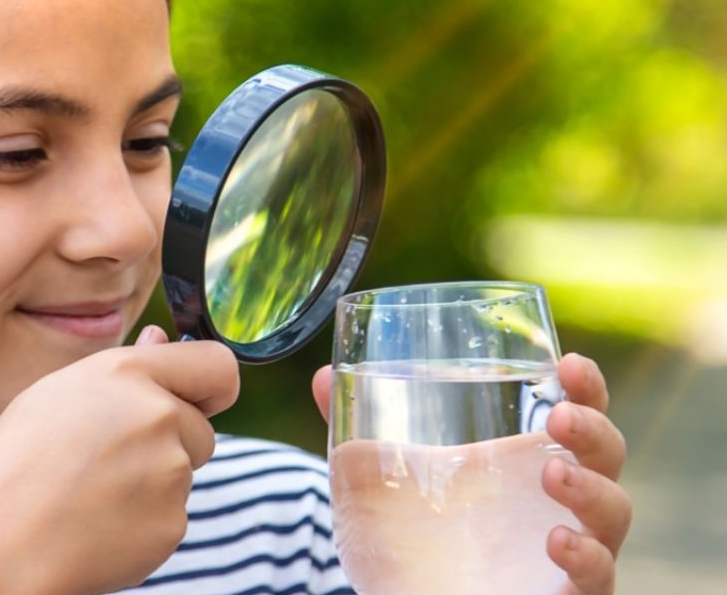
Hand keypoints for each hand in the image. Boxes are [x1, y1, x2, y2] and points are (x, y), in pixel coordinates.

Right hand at [0, 326, 239, 594]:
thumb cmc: (11, 465)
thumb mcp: (53, 395)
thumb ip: (120, 370)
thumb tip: (161, 338)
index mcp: (126, 374)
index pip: (217, 366)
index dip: (210, 386)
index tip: (197, 400)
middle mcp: (158, 416)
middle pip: (201, 429)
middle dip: (172, 443)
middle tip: (107, 462)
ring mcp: (170, 473)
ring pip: (182, 476)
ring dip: (152, 484)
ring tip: (88, 495)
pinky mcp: (171, 525)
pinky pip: (169, 519)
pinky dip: (142, 524)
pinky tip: (95, 525)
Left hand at [311, 353, 631, 594]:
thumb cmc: (410, 545)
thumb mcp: (377, 485)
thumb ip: (355, 433)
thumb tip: (321, 377)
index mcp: (525, 462)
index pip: (578, 413)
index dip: (587, 387)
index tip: (570, 363)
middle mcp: (559, 505)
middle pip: (608, 457)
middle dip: (595, 430)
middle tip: (561, 416)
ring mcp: (569, 553)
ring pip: (614, 515)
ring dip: (592, 490)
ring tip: (553, 474)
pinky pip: (599, 580)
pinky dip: (587, 559)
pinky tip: (556, 541)